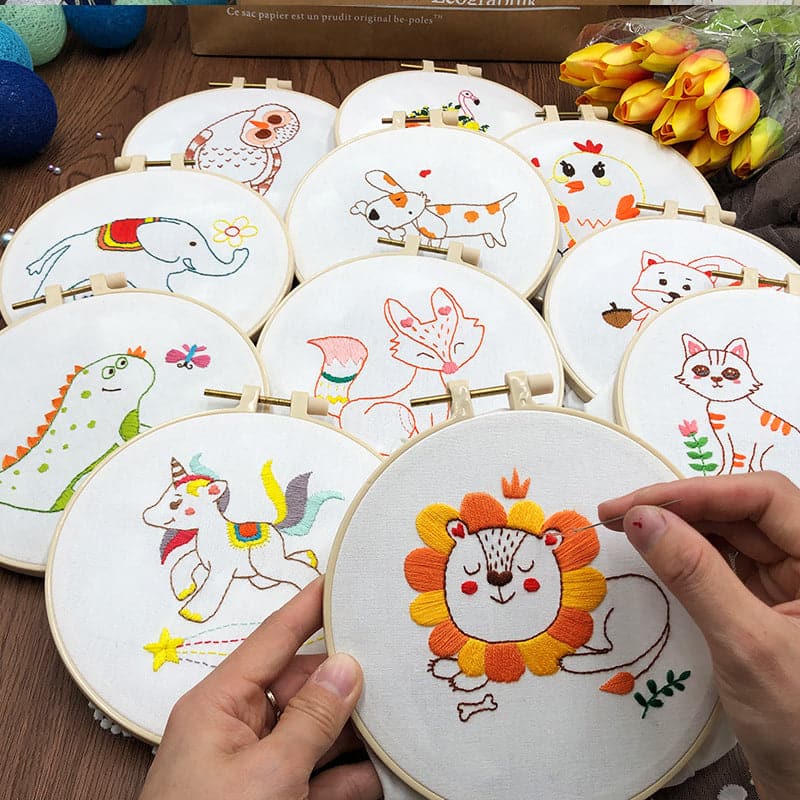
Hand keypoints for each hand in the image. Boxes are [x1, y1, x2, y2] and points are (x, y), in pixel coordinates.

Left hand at [139, 577, 379, 799]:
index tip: (344, 576)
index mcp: (220, 703)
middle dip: (348, 685)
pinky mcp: (273, 798)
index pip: (274, 637)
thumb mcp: (266, 775)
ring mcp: (256, 766)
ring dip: (354, 736)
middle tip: (395, 672)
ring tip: (397, 726)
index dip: (311, 605)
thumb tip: (348, 667)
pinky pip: (319, 774)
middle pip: (303, 687)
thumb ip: (312, 719)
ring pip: (317, 731)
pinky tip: (378, 776)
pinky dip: (347, 777)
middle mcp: (238, 726)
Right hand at [599, 471, 799, 799]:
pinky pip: (728, 563)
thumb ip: (694, 573)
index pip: (764, 497)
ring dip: (681, 527)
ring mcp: (796, 583)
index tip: (637, 503)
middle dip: (681, 507)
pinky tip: (659, 553)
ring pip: (734, 533)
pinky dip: (690, 555)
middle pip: (745, 510)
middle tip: (618, 514)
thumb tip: (639, 517)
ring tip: (629, 528)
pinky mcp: (775, 603)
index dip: (697, 491)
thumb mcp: (746, 644)